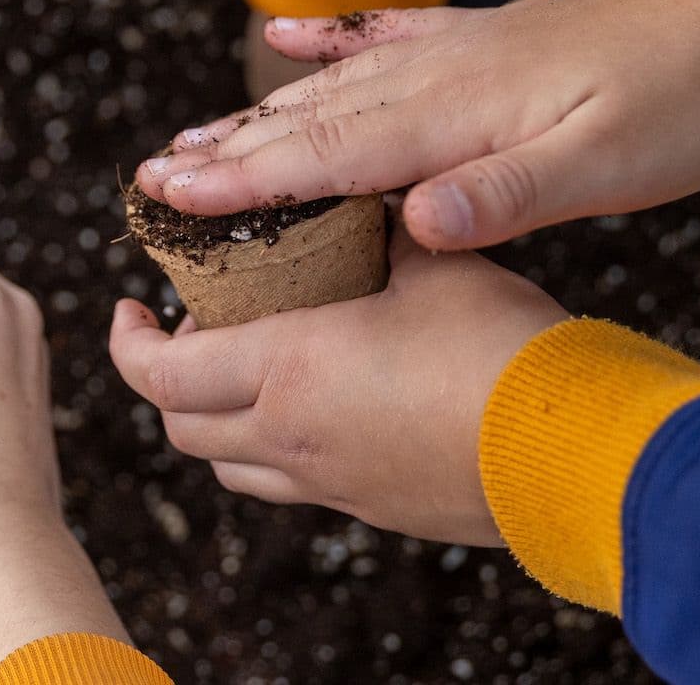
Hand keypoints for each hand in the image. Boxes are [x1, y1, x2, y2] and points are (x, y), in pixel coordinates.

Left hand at [109, 228, 562, 545]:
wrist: (571, 451)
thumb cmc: (499, 349)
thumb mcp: (434, 263)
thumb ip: (386, 226)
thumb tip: (370, 192)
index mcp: (286, 370)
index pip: (163, 372)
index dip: (129, 342)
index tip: (129, 308)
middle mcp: (291, 437)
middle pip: (184, 427)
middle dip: (168, 378)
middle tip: (195, 329)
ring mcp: (332, 483)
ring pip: (233, 467)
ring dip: (217, 420)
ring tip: (248, 369)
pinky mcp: (375, 507)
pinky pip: (294, 485)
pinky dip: (277, 448)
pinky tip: (324, 405)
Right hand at [136, 0, 699, 250]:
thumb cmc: (685, 105)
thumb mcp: (610, 166)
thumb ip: (508, 193)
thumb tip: (413, 221)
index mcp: (462, 112)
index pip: (332, 154)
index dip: (247, 182)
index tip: (171, 200)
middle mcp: (443, 73)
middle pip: (312, 119)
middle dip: (227, 154)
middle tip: (148, 180)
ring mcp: (459, 50)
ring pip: (336, 86)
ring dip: (259, 114)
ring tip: (192, 135)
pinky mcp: (483, 40)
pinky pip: (385, 39)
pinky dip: (329, 42)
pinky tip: (287, 41)